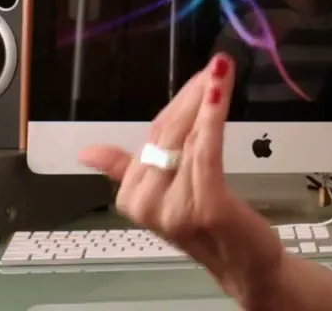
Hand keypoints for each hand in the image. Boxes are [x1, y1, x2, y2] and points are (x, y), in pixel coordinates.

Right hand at [79, 54, 285, 301]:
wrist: (244, 265)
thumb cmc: (209, 226)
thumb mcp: (166, 195)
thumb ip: (126, 170)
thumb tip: (87, 152)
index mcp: (131, 197)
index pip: (152, 135)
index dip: (179, 103)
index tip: (200, 76)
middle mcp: (145, 203)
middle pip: (169, 134)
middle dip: (193, 96)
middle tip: (216, 66)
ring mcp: (173, 206)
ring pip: (189, 138)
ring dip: (207, 99)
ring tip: (221, 70)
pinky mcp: (204, 204)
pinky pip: (206, 150)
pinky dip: (212, 117)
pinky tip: (219, 92)